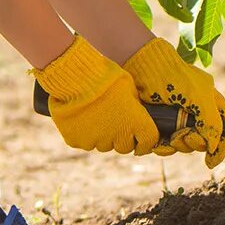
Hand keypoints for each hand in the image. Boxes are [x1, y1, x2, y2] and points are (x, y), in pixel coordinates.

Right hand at [31, 35, 159, 154]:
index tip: (142, 142)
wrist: (76, 78)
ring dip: (103, 135)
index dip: (145, 143)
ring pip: (103, 145)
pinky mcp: (77, 141)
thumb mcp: (129, 87)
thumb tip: (135, 113)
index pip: (148, 142)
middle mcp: (118, 136)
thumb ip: (134, 106)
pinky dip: (84, 133)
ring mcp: (96, 141)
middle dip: (122, 137)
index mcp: (136, 122)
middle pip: (124, 147)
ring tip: (95, 114)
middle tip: (115, 121)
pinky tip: (82, 117)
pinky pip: (84, 142)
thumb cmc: (106, 77)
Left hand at [123, 38, 224, 167]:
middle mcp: (195, 112)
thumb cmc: (172, 76)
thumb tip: (212, 146)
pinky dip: (162, 146)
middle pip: (202, 141)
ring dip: (177, 145)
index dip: (221, 146)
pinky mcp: (159, 124)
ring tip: (169, 136)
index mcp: (210, 102)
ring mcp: (176, 118)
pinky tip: (157, 142)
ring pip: (183, 145)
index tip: (211, 160)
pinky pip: (165, 144)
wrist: (140, 67)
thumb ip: (212, 122)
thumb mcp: (199, 96)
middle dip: (193, 143)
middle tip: (183, 136)